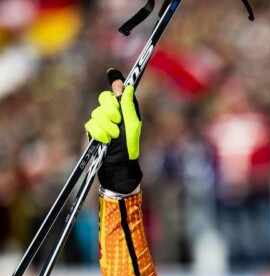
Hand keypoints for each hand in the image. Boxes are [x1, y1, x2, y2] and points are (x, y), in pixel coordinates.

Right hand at [84, 68, 142, 193]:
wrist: (118, 163)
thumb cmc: (129, 145)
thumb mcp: (132, 125)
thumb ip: (128, 106)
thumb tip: (126, 86)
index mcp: (123, 109)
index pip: (117, 91)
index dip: (115, 80)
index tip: (112, 72)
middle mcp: (112, 112)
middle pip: (104, 98)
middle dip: (110, 109)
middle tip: (117, 121)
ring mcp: (100, 119)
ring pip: (97, 112)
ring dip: (107, 126)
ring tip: (114, 136)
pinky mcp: (91, 128)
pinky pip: (91, 124)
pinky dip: (100, 133)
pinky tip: (106, 141)